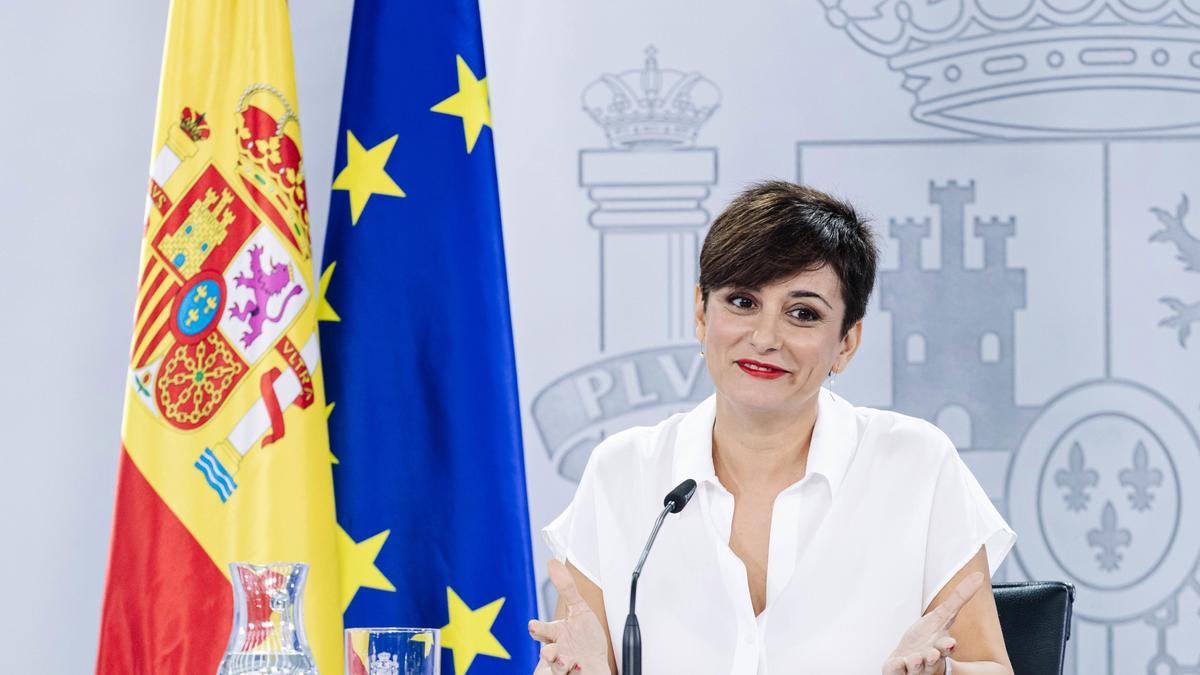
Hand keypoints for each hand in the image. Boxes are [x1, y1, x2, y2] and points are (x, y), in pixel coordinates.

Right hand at [528, 559, 609, 673]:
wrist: (598, 664)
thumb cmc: (586, 638)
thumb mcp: (580, 610)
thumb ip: (566, 588)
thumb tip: (552, 563)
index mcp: (555, 634)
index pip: (542, 630)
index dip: (538, 628)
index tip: (533, 625)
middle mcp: (557, 651)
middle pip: (547, 653)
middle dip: (548, 653)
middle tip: (549, 652)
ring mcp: (563, 667)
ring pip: (556, 668)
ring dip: (561, 665)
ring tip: (569, 661)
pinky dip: (573, 672)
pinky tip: (579, 668)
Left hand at [882, 571, 983, 674]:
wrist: (905, 659)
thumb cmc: (926, 638)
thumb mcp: (941, 616)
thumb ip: (958, 599)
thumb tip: (979, 576)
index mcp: (940, 648)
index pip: (946, 648)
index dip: (947, 646)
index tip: (950, 642)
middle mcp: (929, 661)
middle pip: (932, 662)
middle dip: (933, 659)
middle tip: (932, 654)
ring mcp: (913, 668)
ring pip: (916, 669)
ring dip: (916, 664)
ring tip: (914, 659)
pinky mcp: (897, 671)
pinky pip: (896, 671)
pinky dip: (896, 668)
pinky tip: (897, 663)